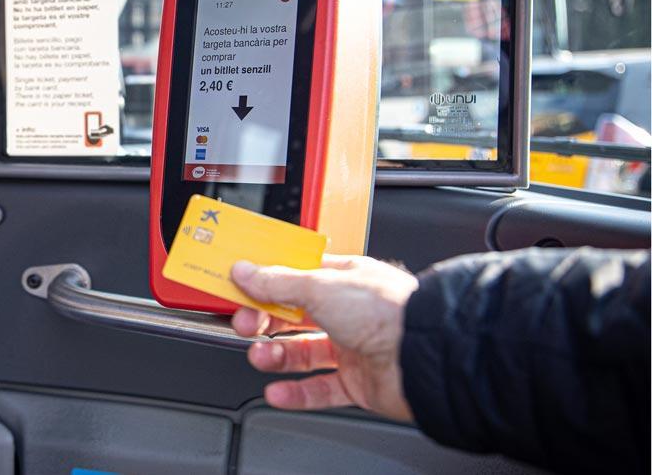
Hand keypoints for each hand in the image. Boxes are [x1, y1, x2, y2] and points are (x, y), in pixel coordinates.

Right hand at [230, 254, 418, 421]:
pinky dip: (295, 392)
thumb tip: (245, 272)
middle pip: (293, 315)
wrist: (425, 356)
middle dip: (264, 320)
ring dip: (274, 355)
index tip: (239, 287)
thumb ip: (277, 282)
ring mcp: (353, 348)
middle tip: (244, 323)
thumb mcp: (320, 286)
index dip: (265, 282)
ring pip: (302, 352)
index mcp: (343, 279)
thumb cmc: (388, 311)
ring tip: (258, 356)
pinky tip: (276, 390)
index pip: (294, 277)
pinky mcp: (358, 382)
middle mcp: (348, 312)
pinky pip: (319, 388)